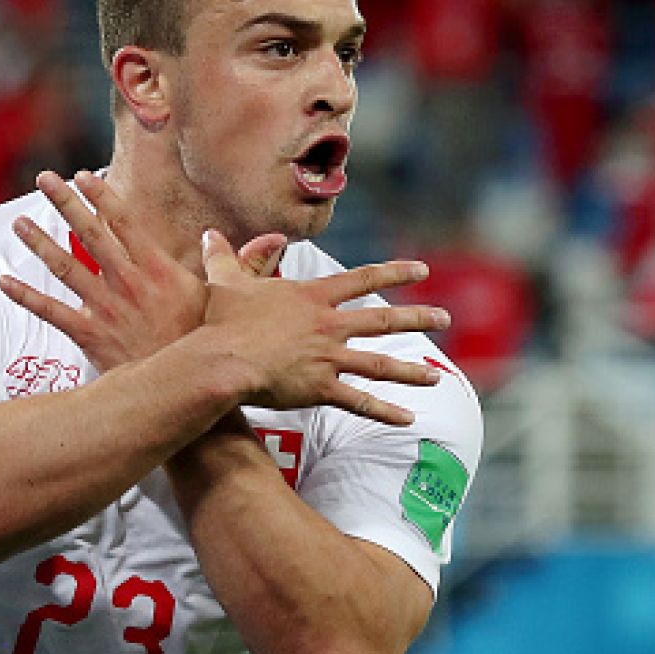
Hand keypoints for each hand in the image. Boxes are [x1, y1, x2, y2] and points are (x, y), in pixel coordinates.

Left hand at [0, 171, 285, 371]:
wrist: (192, 390)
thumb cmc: (210, 346)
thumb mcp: (229, 302)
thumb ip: (245, 266)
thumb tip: (273, 240)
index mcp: (158, 268)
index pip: (125, 222)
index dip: (102, 196)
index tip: (83, 175)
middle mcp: (128, 282)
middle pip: (90, 233)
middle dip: (65, 203)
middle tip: (45, 180)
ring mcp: (106, 308)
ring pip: (65, 266)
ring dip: (40, 242)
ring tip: (19, 221)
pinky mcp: (90, 336)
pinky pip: (52, 312)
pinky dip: (26, 297)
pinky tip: (4, 282)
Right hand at [200, 230, 449, 424]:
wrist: (224, 359)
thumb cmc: (223, 321)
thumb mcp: (225, 281)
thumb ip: (224, 256)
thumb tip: (209, 233)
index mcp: (312, 298)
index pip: (361, 279)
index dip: (393, 272)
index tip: (421, 270)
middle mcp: (328, 325)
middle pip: (382, 320)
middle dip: (417, 317)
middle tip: (445, 318)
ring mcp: (328, 358)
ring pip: (379, 363)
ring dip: (410, 370)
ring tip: (436, 377)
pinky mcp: (320, 388)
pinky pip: (358, 402)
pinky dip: (384, 412)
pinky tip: (408, 420)